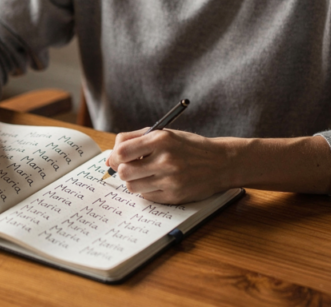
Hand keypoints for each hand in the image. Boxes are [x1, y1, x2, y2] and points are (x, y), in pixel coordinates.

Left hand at [106, 128, 235, 203]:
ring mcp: (170, 180)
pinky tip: (159, 182)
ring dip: (134, 181)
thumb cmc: (189, 147)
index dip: (115, 156)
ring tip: (146, 174)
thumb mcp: (165, 134)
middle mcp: (165, 160)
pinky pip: (146, 196)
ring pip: (132, 186)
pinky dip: (147, 190)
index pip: (122, 150)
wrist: (220, 163)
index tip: (117, 158)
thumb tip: (110, 157)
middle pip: (123, 172)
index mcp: (161, 140)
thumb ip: (135, 139)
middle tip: (131, 167)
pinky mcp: (174, 196)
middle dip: (123, 170)